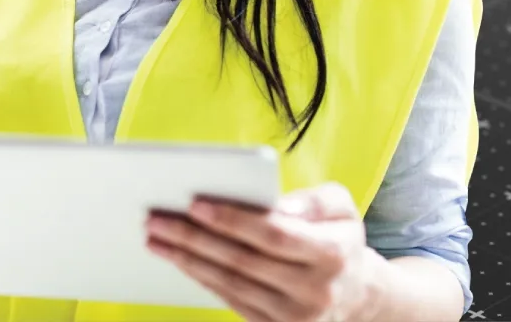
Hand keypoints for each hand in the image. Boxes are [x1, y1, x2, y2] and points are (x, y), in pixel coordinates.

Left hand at [145, 182, 379, 321]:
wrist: (355, 294)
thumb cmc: (337, 238)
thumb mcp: (341, 208)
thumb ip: (312, 200)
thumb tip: (275, 204)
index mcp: (332, 253)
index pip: (273, 234)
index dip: (232, 219)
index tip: (194, 202)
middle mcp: (314, 290)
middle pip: (242, 261)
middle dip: (194, 238)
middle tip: (156, 218)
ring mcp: (294, 316)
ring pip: (230, 283)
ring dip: (186, 259)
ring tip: (155, 237)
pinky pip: (230, 300)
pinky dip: (200, 278)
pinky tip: (177, 258)